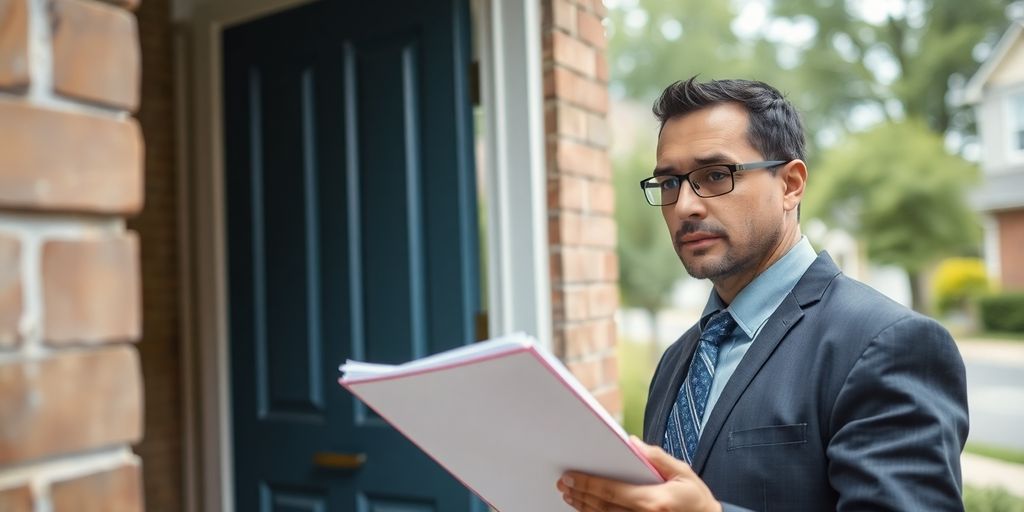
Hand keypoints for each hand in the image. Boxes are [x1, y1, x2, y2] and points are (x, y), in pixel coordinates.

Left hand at [556, 436, 722, 511]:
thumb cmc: (696, 498)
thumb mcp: (683, 472)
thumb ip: (657, 457)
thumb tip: (632, 443)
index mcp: (652, 500)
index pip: (611, 491)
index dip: (588, 484)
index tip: (570, 477)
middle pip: (602, 507)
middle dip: (580, 494)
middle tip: (563, 484)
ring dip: (584, 507)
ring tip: (569, 496)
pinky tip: (586, 509)